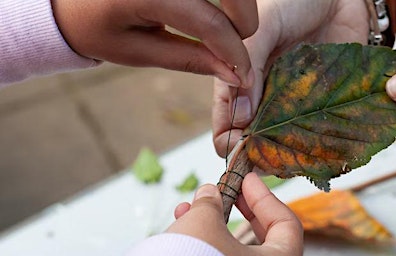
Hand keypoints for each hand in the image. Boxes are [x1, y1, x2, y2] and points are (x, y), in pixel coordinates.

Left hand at [50, 0, 256, 86]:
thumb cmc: (95, 27)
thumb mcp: (137, 51)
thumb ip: (189, 59)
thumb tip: (233, 73)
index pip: (209, 21)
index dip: (234, 51)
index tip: (244, 74)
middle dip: (244, 20)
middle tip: (237, 46)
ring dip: (238, 4)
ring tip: (225, 29)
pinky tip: (214, 13)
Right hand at [168, 172, 302, 254]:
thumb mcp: (204, 223)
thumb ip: (211, 203)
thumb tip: (210, 193)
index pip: (286, 224)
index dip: (266, 196)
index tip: (247, 179)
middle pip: (262, 238)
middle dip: (239, 209)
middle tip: (227, 191)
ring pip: (232, 250)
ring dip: (211, 223)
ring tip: (189, 207)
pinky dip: (201, 242)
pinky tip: (180, 224)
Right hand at [212, 0, 369, 156]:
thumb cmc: (295, 2)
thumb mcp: (263, 25)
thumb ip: (248, 61)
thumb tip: (239, 115)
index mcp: (239, 81)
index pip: (225, 125)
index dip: (229, 143)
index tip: (242, 149)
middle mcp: (263, 99)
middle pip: (254, 142)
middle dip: (259, 155)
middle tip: (271, 157)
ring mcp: (291, 105)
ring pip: (283, 145)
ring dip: (288, 155)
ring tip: (295, 152)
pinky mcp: (319, 107)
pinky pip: (315, 136)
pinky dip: (316, 147)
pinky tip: (320, 148)